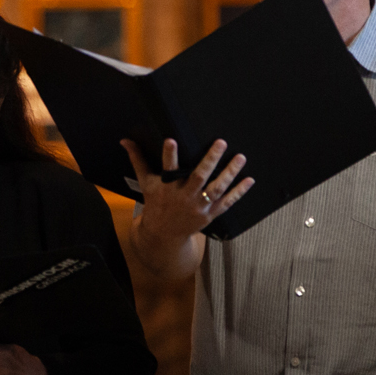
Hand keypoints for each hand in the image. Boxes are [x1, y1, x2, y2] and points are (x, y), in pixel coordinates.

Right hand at [123, 138, 252, 242]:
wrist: (164, 234)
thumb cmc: (156, 203)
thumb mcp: (145, 182)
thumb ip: (138, 160)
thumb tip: (126, 141)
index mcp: (167, 187)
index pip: (167, 168)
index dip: (169, 155)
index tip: (171, 140)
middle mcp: (184, 196)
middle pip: (198, 177)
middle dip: (210, 160)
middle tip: (221, 142)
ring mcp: (199, 206)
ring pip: (216, 189)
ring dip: (229, 173)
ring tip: (240, 157)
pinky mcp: (210, 214)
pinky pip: (227, 203)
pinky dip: (239, 192)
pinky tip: (249, 180)